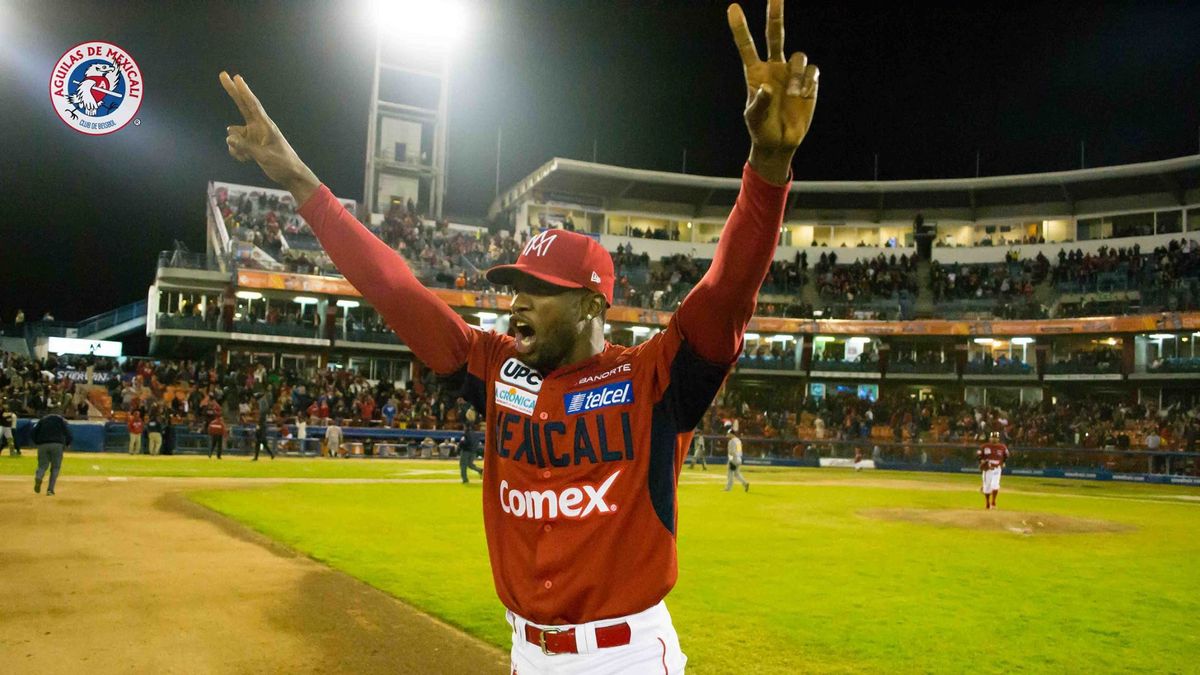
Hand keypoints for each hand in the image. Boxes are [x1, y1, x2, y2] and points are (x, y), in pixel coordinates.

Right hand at [219, 71, 319, 203]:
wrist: (291, 176)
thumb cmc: (282, 164)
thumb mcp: (264, 156)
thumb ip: (246, 146)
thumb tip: (229, 137)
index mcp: (266, 126)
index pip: (252, 105)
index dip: (244, 91)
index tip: (236, 77)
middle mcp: (258, 127)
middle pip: (242, 105)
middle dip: (232, 91)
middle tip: (223, 74)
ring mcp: (253, 135)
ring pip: (233, 134)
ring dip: (235, 146)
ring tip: (248, 157)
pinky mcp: (250, 145)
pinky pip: (235, 145)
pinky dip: (237, 153)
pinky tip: (248, 160)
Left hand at [727, 0, 818, 182]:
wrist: (780, 141)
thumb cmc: (761, 128)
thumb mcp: (754, 117)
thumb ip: (759, 102)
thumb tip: (768, 86)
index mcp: (755, 72)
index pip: (747, 45)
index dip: (740, 28)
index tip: (733, 8)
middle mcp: (774, 67)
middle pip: (775, 34)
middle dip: (775, 14)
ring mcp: (791, 73)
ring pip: (799, 57)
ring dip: (797, 75)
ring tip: (792, 94)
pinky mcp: (808, 82)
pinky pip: (812, 72)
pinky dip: (807, 82)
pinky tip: (802, 96)